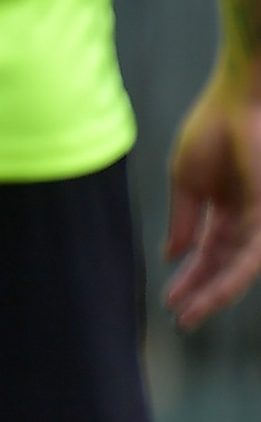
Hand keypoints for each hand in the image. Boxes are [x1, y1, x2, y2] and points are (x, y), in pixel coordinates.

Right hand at [164, 63, 260, 325]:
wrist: (240, 100)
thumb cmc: (213, 128)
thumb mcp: (187, 181)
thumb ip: (182, 220)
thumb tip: (172, 255)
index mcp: (228, 209)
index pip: (209, 252)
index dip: (189, 277)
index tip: (169, 301)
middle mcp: (248, 219)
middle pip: (224, 266)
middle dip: (202, 293)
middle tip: (181, 320)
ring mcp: (260, 218)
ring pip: (240, 269)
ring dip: (215, 294)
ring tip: (190, 315)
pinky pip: (251, 256)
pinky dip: (230, 277)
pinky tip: (210, 294)